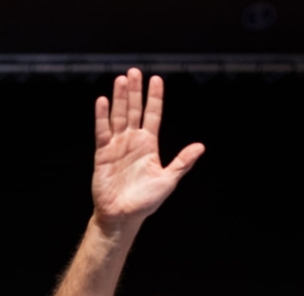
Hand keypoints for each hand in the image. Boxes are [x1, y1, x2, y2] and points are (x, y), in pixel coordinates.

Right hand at [91, 68, 204, 228]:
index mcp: (149, 145)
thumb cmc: (145, 201)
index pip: (153, 115)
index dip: (154, 98)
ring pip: (118, 116)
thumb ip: (182, 162)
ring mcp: (117, 145)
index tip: (156, 79)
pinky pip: (102, 131)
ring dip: (119, 98)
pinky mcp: (102, 153)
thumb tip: (201, 147)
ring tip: (121, 80)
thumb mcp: (168, 180)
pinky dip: (102, 116)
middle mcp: (132, 141)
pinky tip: (102, 101)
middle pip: (133, 110)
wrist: (122, 216)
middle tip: (134, 72)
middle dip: (134, 92)